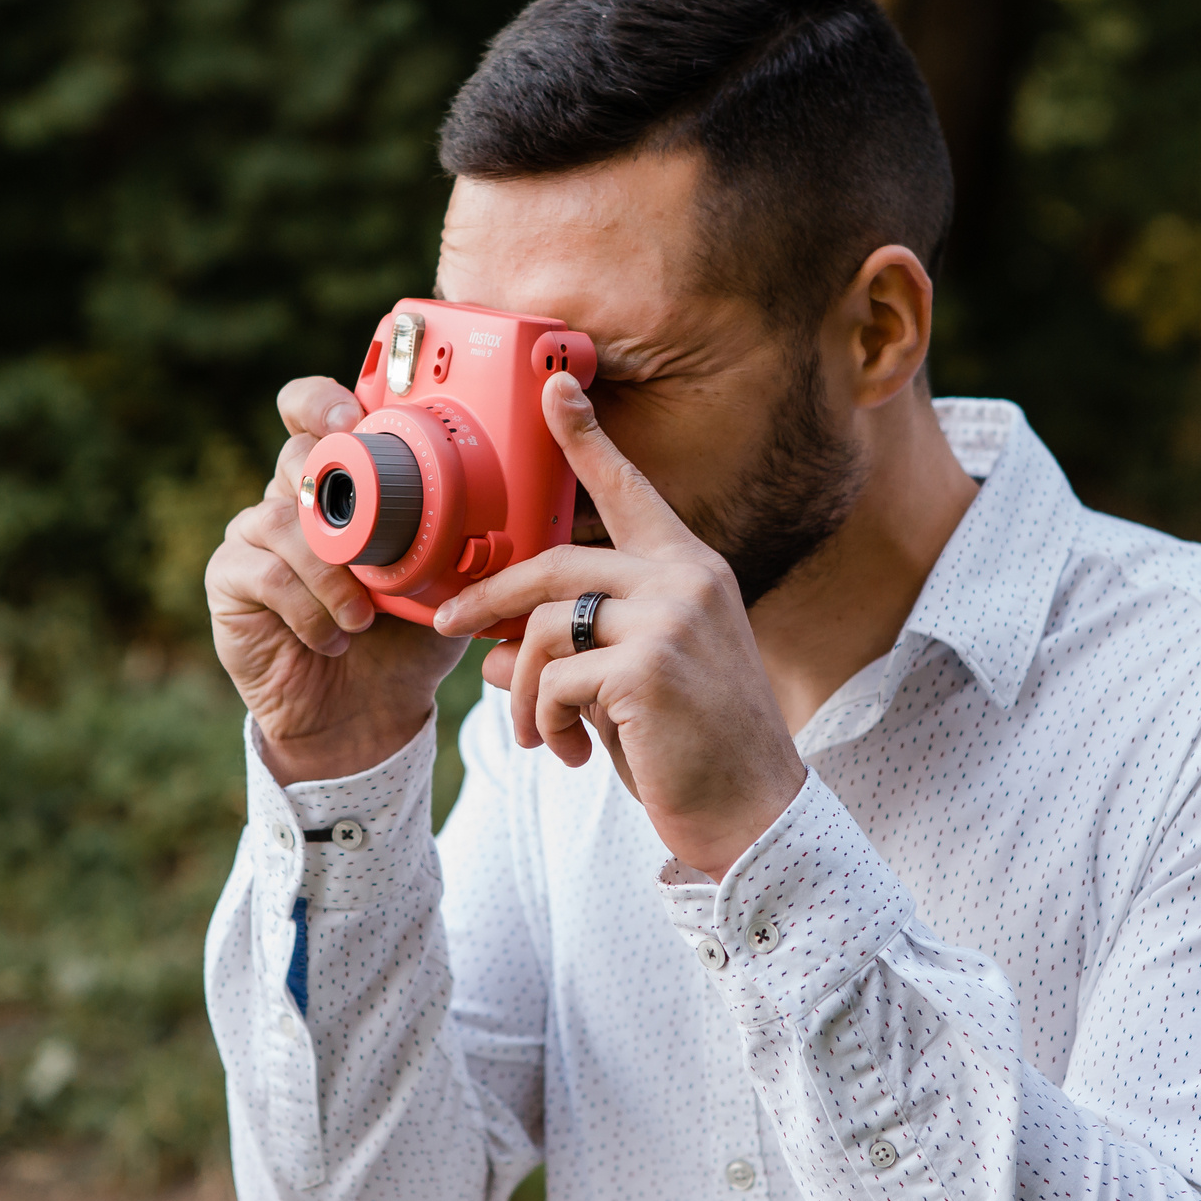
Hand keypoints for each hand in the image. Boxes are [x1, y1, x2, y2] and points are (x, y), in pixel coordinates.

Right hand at [206, 377, 468, 782]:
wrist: (366, 712)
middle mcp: (293, 497)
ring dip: (330, 570)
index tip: (350, 416)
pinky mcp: (231, 579)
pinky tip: (333, 636)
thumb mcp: (449, 582)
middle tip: (359, 518)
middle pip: (293, 453)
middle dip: (328, 479)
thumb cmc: (408, 638)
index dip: (322, 402)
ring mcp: (255, 535)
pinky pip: (263, 573)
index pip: (315, 414)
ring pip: (281, 519)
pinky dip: (307, 607)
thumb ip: (466, 539)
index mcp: (344, 482)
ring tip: (365, 615)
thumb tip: (522, 509)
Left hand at [432, 371, 805, 878]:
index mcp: (690, 569)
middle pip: (554, 564)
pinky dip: (544, 723)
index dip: (587, 438)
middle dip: (490, 598)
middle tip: (449, 625)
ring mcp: (670, 620)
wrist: (752, 813)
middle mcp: (685, 580)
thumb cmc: (693, 747)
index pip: (630, 490)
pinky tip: (571, 754)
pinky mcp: (648, 668)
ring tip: (540, 735)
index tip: (555, 387)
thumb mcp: (628, 684)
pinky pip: (552, 681)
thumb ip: (574, 650)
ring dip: (521, 692)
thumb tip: (495, 649)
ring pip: (544, 630)